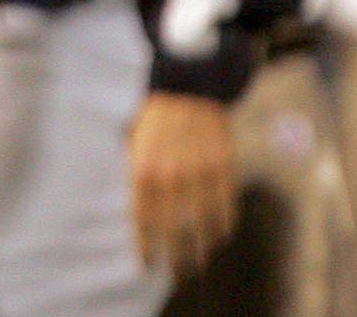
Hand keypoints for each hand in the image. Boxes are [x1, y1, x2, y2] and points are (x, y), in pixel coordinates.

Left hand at [127, 91, 234, 278]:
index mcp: (143, 171)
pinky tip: (219, 235)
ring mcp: (200, 175)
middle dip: (176, 259)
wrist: (189, 83)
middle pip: (175, 232)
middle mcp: (171, 178)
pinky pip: (225, 207)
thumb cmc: (154, 114)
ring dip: (202, 248)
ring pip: (204, 226)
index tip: (148, 266)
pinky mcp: (223, 169)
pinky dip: (223, 225)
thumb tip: (130, 202)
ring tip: (199, 261)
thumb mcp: (131, 140)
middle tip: (177, 274)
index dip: (146, 249)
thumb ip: (133, 171)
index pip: (143, 223)